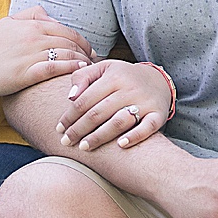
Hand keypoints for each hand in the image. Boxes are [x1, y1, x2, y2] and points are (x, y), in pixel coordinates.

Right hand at [0, 7, 92, 98]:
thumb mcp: (8, 23)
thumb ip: (31, 15)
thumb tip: (50, 16)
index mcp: (32, 25)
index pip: (67, 31)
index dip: (83, 42)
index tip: (91, 52)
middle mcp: (33, 37)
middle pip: (71, 42)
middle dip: (87, 53)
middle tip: (96, 64)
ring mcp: (29, 55)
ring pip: (66, 54)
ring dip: (82, 62)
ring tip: (91, 72)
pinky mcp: (25, 73)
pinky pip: (54, 68)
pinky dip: (69, 69)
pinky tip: (79, 72)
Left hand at [58, 57, 173, 152]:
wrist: (158, 80)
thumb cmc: (123, 77)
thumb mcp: (103, 69)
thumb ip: (83, 77)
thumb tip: (70, 97)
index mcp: (113, 76)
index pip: (85, 99)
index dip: (70, 116)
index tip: (59, 129)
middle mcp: (129, 88)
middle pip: (98, 113)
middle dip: (79, 130)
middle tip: (66, 142)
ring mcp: (145, 102)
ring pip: (119, 122)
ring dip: (99, 137)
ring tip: (84, 148)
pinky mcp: (158, 115)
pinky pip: (147, 128)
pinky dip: (134, 137)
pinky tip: (120, 146)